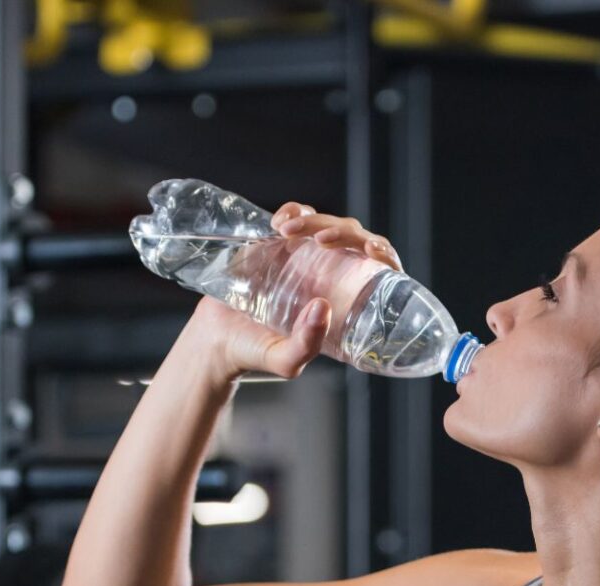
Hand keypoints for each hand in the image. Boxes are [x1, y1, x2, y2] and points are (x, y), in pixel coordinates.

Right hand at [180, 204, 403, 383]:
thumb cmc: (255, 352)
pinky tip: (280, 222)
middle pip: (358, 241)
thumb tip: (322, 306)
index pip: (381, 272)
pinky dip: (295, 210)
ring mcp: (310, 257)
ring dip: (316, 220)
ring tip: (288, 232)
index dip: (384, 255)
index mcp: (346, 303)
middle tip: (322, 240)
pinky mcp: (284, 242)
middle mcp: (334, 277)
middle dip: (346, 232)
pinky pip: (300, 215)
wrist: (214, 338)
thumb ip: (306, 345)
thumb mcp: (285, 360)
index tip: (372, 252)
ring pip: (330, 224)